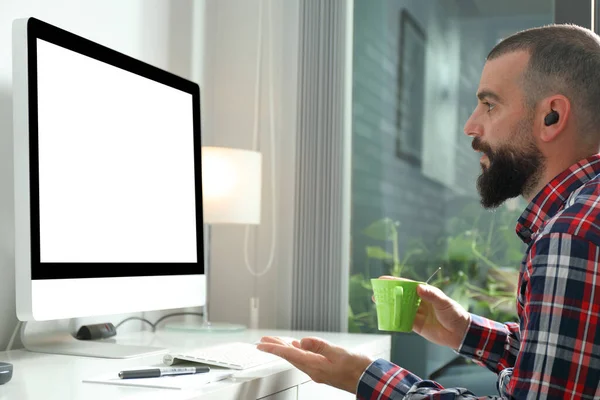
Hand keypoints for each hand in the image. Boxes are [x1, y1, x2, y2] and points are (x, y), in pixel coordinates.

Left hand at [256, 336, 373, 393]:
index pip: (289, 355)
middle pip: (289, 357)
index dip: (274, 348)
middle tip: (263, 341)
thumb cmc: (357, 368)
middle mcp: (313, 370)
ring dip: (285, 349)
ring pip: (296, 358)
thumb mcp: (338, 353)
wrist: (368, 380)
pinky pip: (305, 360)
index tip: (261, 344)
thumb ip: (320, 346)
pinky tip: (297, 347)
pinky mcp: (323, 370)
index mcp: (315, 366)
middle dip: (275, 348)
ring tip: (275, 342)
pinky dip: (297, 352)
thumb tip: (303, 341)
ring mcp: (318, 371)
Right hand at [377, 276, 470, 349]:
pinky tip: (386, 318)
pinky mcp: (417, 326)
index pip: (407, 285)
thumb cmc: (454, 314)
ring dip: (389, 307)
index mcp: (425, 293)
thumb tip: (418, 287)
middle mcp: (419, 302)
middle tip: (376, 293)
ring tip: (377, 304)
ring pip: (400, 309)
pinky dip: (395, 320)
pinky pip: (403, 322)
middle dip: (388, 294)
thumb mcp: (444, 302)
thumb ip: (431, 295)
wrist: (461, 333)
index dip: (395, 282)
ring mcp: (417, 314)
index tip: (382, 280)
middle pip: (401, 297)